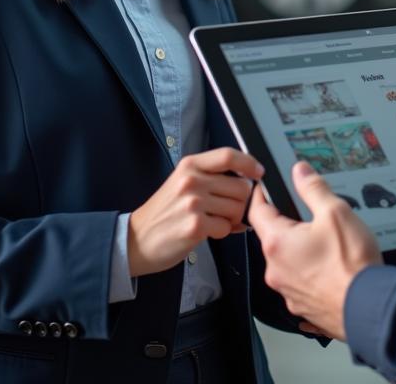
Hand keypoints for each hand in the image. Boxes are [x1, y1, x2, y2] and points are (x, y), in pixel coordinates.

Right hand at [127, 147, 262, 276]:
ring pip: (237, 208)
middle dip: (241, 202)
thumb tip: (248, 182)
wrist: (137, 239)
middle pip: (240, 186)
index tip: (259, 172)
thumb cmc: (164, 212)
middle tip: (227, 210)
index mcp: (190, 165)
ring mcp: (193, 203)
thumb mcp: (183, 182)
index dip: (249, 163)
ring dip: (231, 219)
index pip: (228, 156)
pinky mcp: (195, 226)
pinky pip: (226, 227)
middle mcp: (192, 180)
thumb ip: (211, 177)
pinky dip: (222, 232)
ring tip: (213, 220)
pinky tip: (207, 232)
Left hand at [248, 161, 381, 339]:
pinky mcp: (304, 307)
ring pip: (288, 261)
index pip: (257, 211)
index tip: (265, 187)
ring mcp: (289, 292)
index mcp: (277, 243)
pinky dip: (311, 272)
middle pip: (273, 237)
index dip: (261, 195)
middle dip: (288, 223)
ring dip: (300, 250)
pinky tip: (331, 267)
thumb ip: (314, 188)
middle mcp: (276, 271)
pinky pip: (301, 282)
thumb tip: (300, 171)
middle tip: (310, 215)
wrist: (370, 308)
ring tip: (328, 244)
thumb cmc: (352, 266)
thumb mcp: (335, 212)